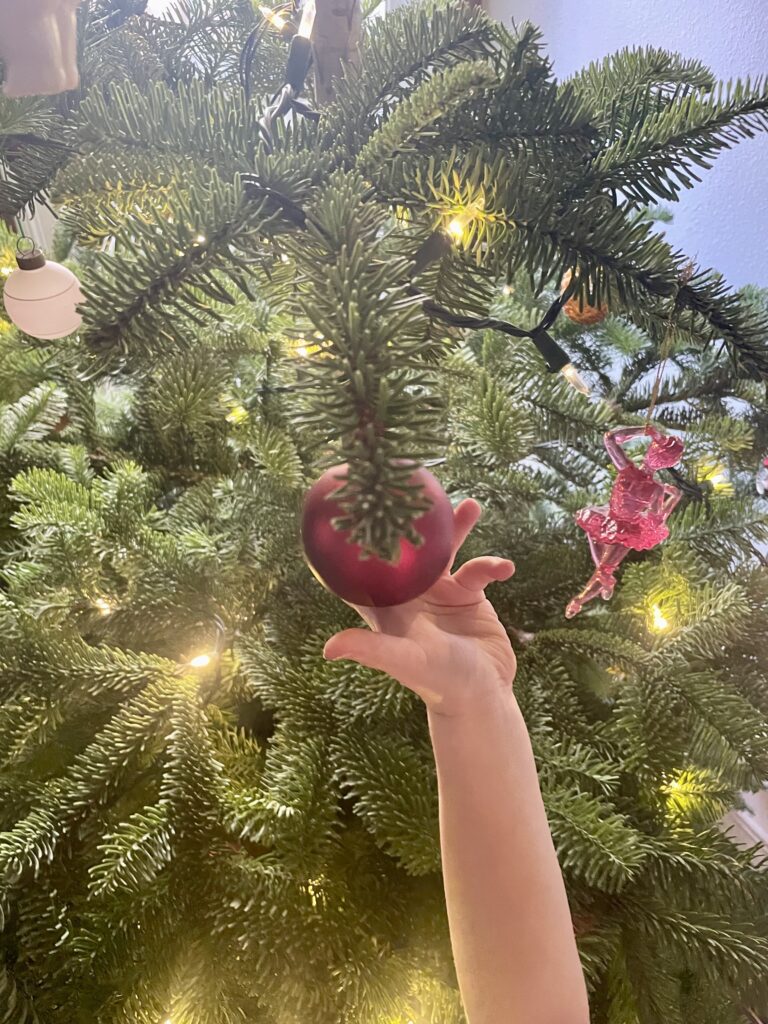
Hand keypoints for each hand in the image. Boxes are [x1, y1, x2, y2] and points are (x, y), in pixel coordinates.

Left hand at [323, 500, 515, 716]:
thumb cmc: (438, 682)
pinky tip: (505, 568)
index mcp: (389, 606)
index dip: (356, 544)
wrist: (483, 697)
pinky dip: (492, 565)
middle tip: (419, 491)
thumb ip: (372, 649)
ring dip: (456, 529)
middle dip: (412, 521)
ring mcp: (442, 593)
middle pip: (408, 549)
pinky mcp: (470, 596)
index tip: (353, 510)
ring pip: (445, 551)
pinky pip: (479, 569)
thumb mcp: (406, 661)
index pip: (365, 571)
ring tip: (470, 506)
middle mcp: (413, 594)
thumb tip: (329, 648)